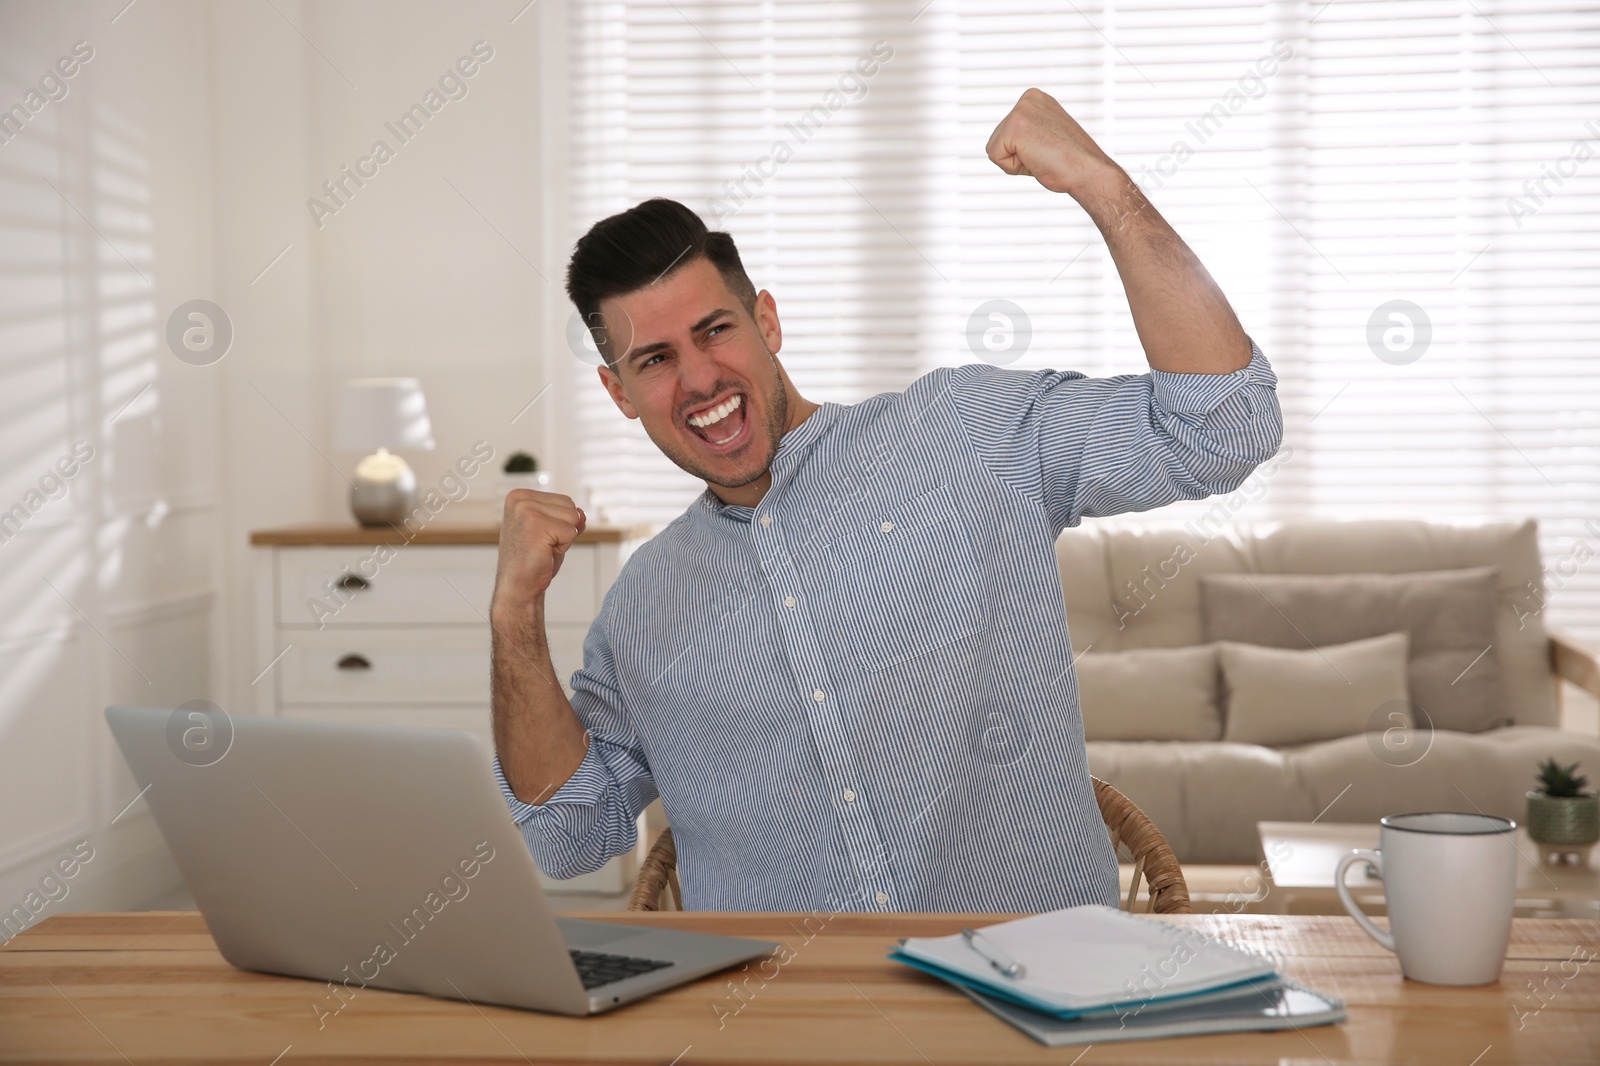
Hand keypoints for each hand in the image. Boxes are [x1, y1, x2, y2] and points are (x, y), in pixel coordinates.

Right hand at [493, 489, 586, 613]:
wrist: (518, 586)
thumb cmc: (534, 559)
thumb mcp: (553, 530)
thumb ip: (568, 516)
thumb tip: (581, 514)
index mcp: (520, 496)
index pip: (565, 501)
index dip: (561, 524)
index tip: (541, 537)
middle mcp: (520, 500)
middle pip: (570, 506)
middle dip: (564, 529)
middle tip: (543, 545)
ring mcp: (526, 510)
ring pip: (573, 517)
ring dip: (564, 538)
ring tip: (543, 548)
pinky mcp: (536, 524)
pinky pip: (571, 531)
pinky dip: (563, 546)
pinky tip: (544, 553)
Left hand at [985, 88, 1119, 197]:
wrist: (1088, 171)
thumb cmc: (1071, 161)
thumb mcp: (1046, 134)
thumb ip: (1029, 130)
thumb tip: (1015, 136)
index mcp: (1035, 98)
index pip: (1006, 132)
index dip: (1023, 150)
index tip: (1048, 148)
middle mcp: (1028, 98)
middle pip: (997, 139)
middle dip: (1017, 156)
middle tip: (1046, 155)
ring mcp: (1021, 110)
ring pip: (994, 148)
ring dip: (1015, 162)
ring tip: (1042, 157)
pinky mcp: (1015, 126)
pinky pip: (995, 157)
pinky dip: (1013, 168)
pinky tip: (1036, 159)